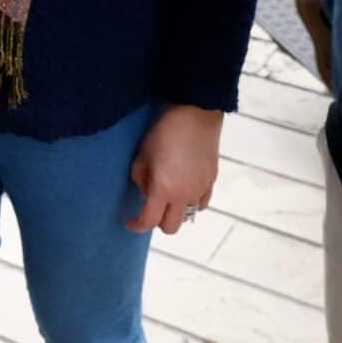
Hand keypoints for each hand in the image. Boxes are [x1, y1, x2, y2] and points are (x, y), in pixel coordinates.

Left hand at [127, 105, 221, 234]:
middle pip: (170, 227)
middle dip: (157, 222)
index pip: (149, 221)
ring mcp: (200, 190)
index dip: (136, 225)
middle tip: (149, 208)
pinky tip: (184, 191)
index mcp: (163, 189)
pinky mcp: (211, 182)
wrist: (195, 115)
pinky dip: (191, 203)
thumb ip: (140, 179)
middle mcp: (184, 195)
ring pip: (187, 217)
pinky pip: (201, 204)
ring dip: (175, 213)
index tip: (129, 221)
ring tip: (168, 197)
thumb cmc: (164, 132)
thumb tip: (147, 192)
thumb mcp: (142, 155)